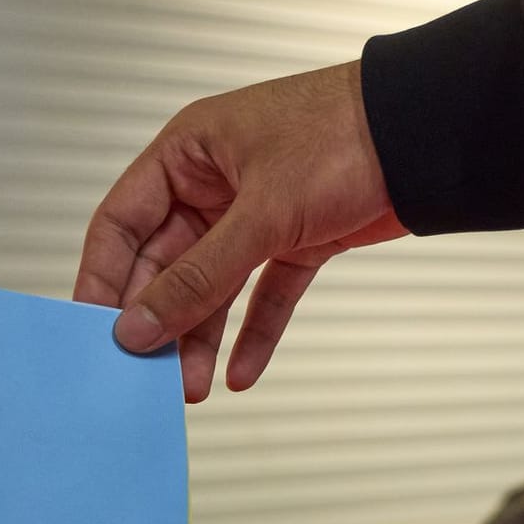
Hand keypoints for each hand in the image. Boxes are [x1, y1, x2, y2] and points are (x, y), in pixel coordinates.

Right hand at [73, 61, 408, 401]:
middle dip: (159, 320)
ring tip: (191, 387)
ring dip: (201, 337)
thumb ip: (199, 276)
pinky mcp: (298, 239)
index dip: (104, 279)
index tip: (96, 333)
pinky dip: (254, 332)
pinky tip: (241, 373)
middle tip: (149, 374)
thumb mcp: (261, 214)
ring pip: (213, 287)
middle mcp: (213, 183)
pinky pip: (263, 295)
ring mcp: (256, 213)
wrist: (428, 136)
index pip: (122, 223)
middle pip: (165, 263)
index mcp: (188, 154)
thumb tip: (139, 325)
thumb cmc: (342, 138)